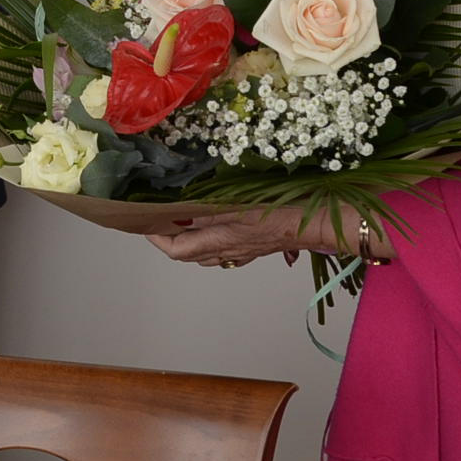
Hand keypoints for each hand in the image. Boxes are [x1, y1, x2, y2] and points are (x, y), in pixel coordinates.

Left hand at [146, 206, 326, 267]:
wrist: (313, 223)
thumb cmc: (279, 212)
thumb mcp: (238, 206)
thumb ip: (206, 213)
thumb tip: (178, 217)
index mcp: (220, 241)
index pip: (176, 250)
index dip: (157, 238)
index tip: (147, 222)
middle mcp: (227, 251)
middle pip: (188, 254)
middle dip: (169, 238)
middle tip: (159, 218)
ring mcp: (240, 251)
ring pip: (205, 253)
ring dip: (188, 240)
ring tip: (180, 220)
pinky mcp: (253, 247)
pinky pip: (222, 250)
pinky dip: (209, 239)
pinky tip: (213, 224)